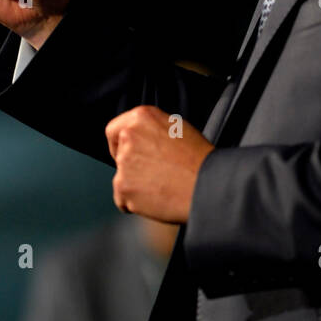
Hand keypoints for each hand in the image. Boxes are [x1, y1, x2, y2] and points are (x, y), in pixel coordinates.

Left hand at [105, 105, 214, 223]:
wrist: (206, 185)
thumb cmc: (198, 158)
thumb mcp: (176, 128)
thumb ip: (151, 129)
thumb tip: (141, 138)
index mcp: (141, 117)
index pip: (113, 130)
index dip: (119, 144)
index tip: (128, 155)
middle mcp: (129, 136)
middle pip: (118, 156)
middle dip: (132, 167)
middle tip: (154, 175)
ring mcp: (124, 162)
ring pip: (122, 179)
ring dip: (136, 186)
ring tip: (162, 187)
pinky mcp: (123, 186)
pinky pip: (123, 200)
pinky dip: (136, 204)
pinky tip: (157, 199)